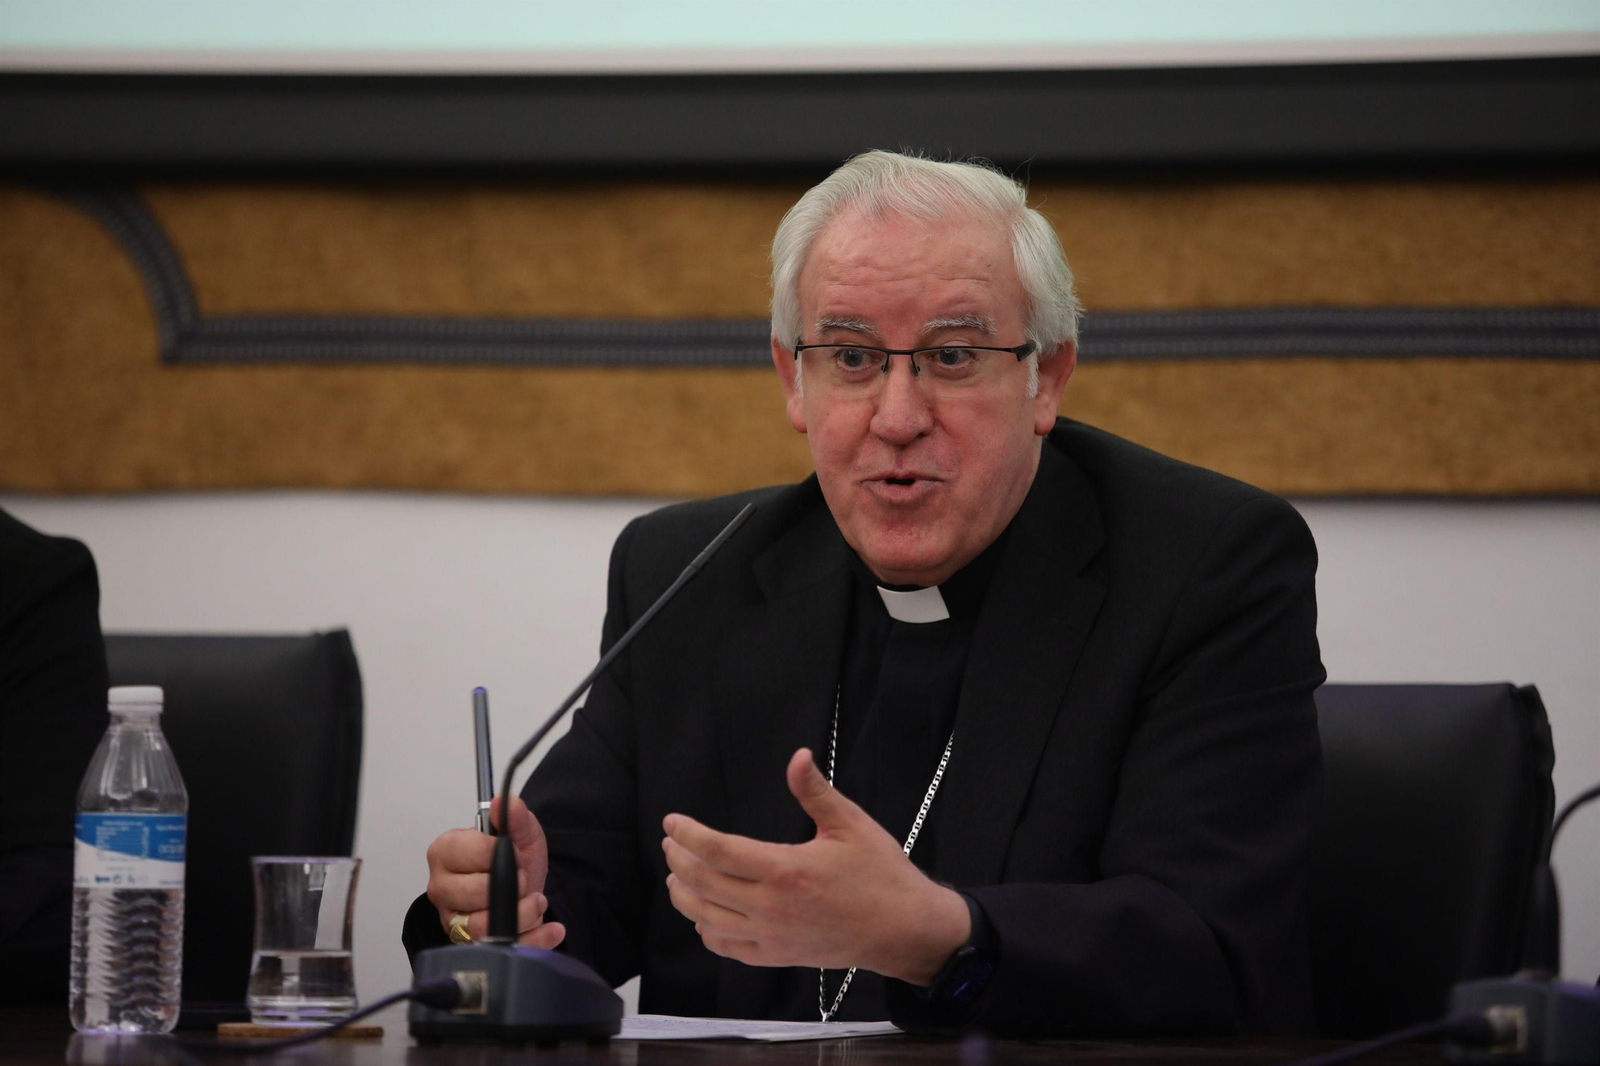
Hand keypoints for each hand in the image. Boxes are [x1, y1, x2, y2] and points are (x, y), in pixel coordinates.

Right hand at [425, 793, 565, 948]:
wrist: (527, 889)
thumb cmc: (514, 860)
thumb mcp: (522, 833)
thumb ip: (515, 816)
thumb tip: (504, 802)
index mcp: (445, 853)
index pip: (467, 853)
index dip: (498, 853)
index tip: (515, 854)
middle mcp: (441, 888)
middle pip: (471, 894)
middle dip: (510, 887)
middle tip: (523, 880)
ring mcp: (452, 920)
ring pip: (481, 927)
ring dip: (522, 914)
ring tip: (536, 901)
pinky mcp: (469, 946)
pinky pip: (499, 950)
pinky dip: (532, 940)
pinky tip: (551, 928)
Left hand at [661, 748, 969, 984]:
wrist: (904, 930)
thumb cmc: (880, 874)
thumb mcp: (851, 825)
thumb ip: (815, 791)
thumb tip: (798, 756)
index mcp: (785, 870)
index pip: (717, 851)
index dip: (688, 835)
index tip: (672, 822)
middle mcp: (770, 907)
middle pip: (702, 885)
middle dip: (679, 861)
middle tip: (672, 843)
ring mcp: (771, 937)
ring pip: (706, 920)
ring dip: (684, 896)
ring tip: (679, 875)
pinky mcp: (777, 957)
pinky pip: (728, 948)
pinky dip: (707, 930)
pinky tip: (705, 916)